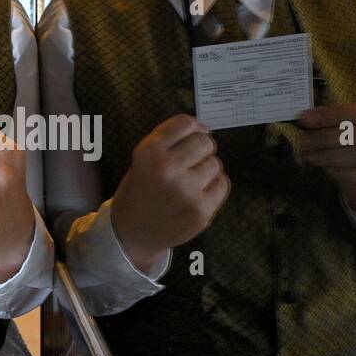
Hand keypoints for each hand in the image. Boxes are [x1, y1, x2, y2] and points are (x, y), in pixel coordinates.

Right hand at [110, 114, 228, 271]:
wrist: (132, 233)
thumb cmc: (142, 189)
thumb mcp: (143, 158)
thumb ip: (170, 139)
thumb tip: (205, 128)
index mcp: (149, 152)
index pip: (185, 123)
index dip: (192, 128)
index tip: (190, 136)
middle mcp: (166, 169)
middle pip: (205, 142)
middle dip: (201, 149)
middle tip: (190, 162)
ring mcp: (186, 192)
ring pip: (215, 163)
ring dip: (207, 169)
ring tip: (190, 181)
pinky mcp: (201, 211)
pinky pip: (223, 184)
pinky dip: (214, 186)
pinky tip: (198, 193)